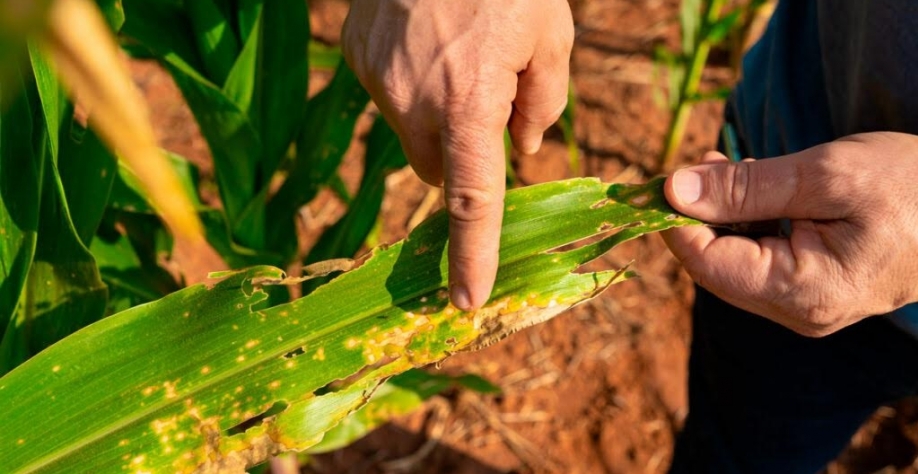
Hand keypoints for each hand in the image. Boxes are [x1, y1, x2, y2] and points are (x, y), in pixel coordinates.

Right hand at [342, 0, 573, 309]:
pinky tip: (427, 42)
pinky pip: (386, 95)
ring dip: (436, 119)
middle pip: (437, 171)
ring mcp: (374, 79)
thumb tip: (522, 146)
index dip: (472, 254)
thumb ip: (544, 102)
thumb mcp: (551, 36)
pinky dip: (410, 87)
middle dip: (463, 160)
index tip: (465, 299)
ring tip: (458, 59)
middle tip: (489, 109)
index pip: (472, 200)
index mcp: (467, 103)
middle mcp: (411, 101)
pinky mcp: (355, 56)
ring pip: (410, 133)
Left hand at [662, 132, 917, 336]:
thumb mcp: (826, 175)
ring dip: (720, 216)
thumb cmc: (910, 185)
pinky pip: (758, 261)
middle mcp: (799, 313)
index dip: (675, 222)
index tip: (662, 178)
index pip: (707, 265)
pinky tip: (753, 190)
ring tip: (726, 168)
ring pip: (733, 263)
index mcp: (803, 293)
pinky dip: (746, 224)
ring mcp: (806, 306)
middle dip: (697, 216)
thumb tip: (674, 191)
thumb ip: (746, 188)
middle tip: (700, 164)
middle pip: (715, 268)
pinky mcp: (812, 291)